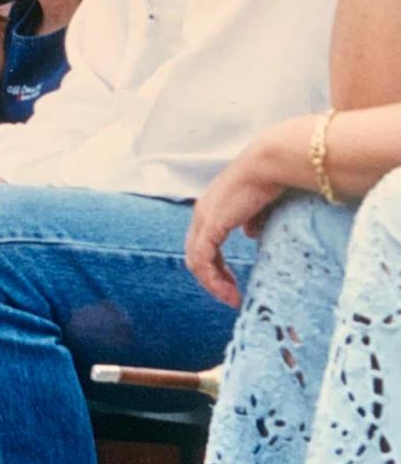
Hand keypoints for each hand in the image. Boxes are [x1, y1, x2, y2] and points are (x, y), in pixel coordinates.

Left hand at [185, 141, 284, 307]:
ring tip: (231, 298)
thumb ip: (252, 220)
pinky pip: (203, 260)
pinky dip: (213, 280)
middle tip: (230, 295)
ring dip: (212, 284)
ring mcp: (204, 218)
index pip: (203, 243)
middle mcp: (202, 212)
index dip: (215, 265)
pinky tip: (230, 291)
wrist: (268, 165)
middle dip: (212, 278)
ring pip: (196, 261)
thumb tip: (249, 233)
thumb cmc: (270, 180)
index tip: (232, 282)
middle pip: (195, 254)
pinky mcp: (211, 224)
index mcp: (211, 207)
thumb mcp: (259, 206)